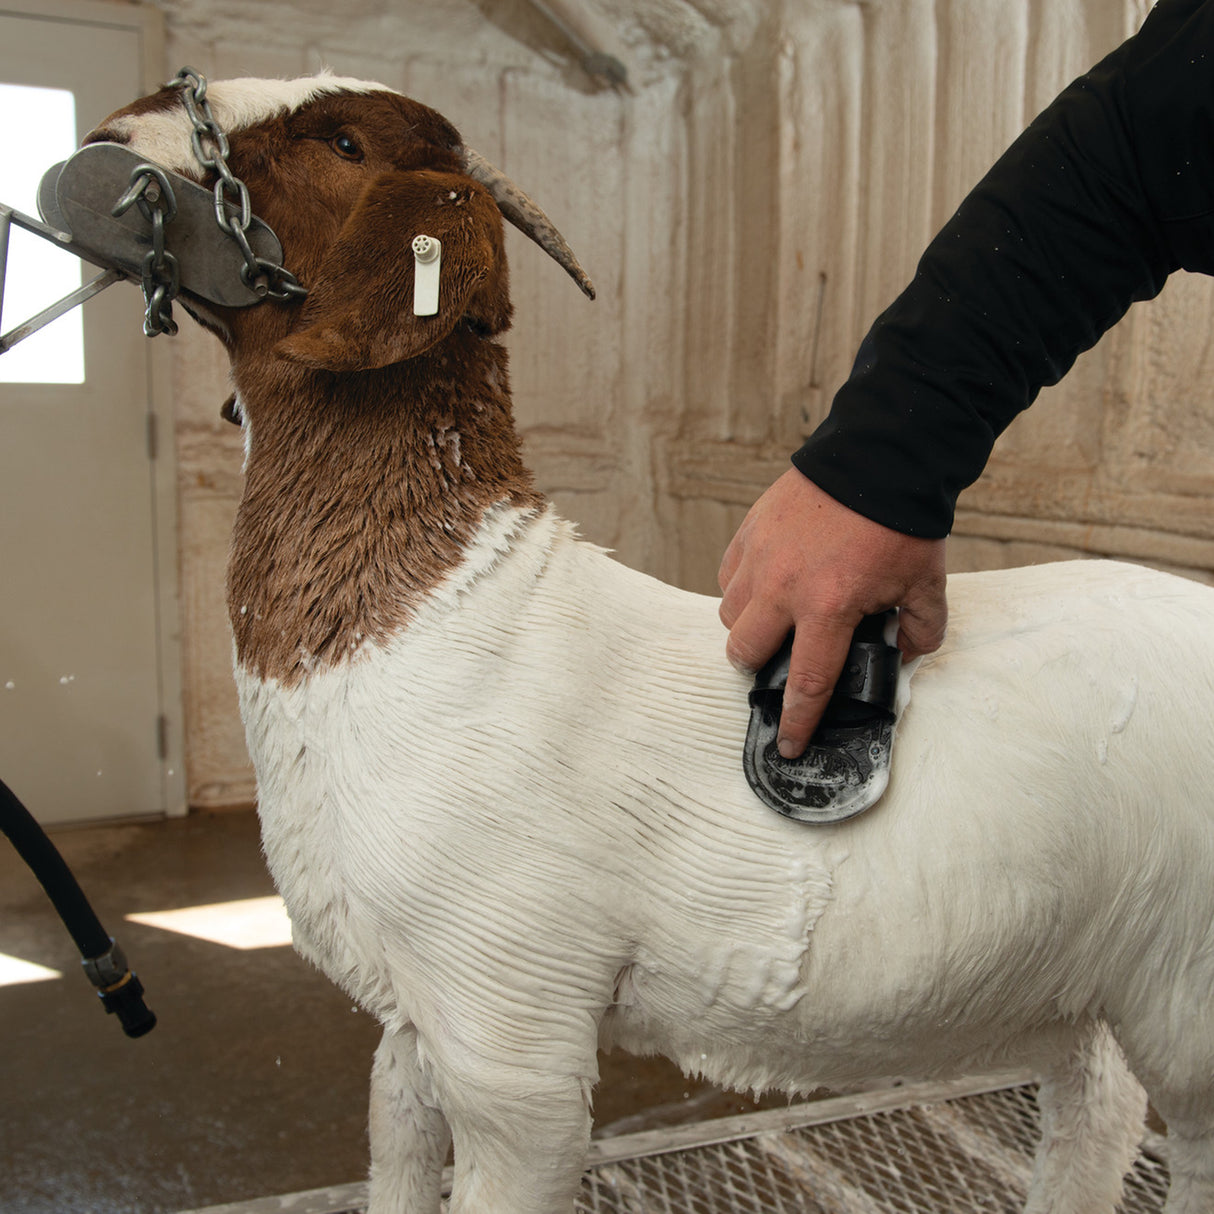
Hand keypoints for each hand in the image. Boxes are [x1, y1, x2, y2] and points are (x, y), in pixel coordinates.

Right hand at [718, 468, 947, 756]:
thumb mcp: (927, 584)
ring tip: (775, 618)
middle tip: (781, 660)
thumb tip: (904, 654)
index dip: (796, 722)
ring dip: (748, 627)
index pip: (805, 682)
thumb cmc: (902, 521)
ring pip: (730, 614)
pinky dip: (743, 588)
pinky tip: (768, 583)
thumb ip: (921, 630)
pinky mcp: (751, 531)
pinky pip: (729, 575)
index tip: (787, 746)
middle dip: (758, 667)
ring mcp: (761, 557)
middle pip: (744, 652)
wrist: (879, 456)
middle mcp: (784, 588)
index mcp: (828, 607)